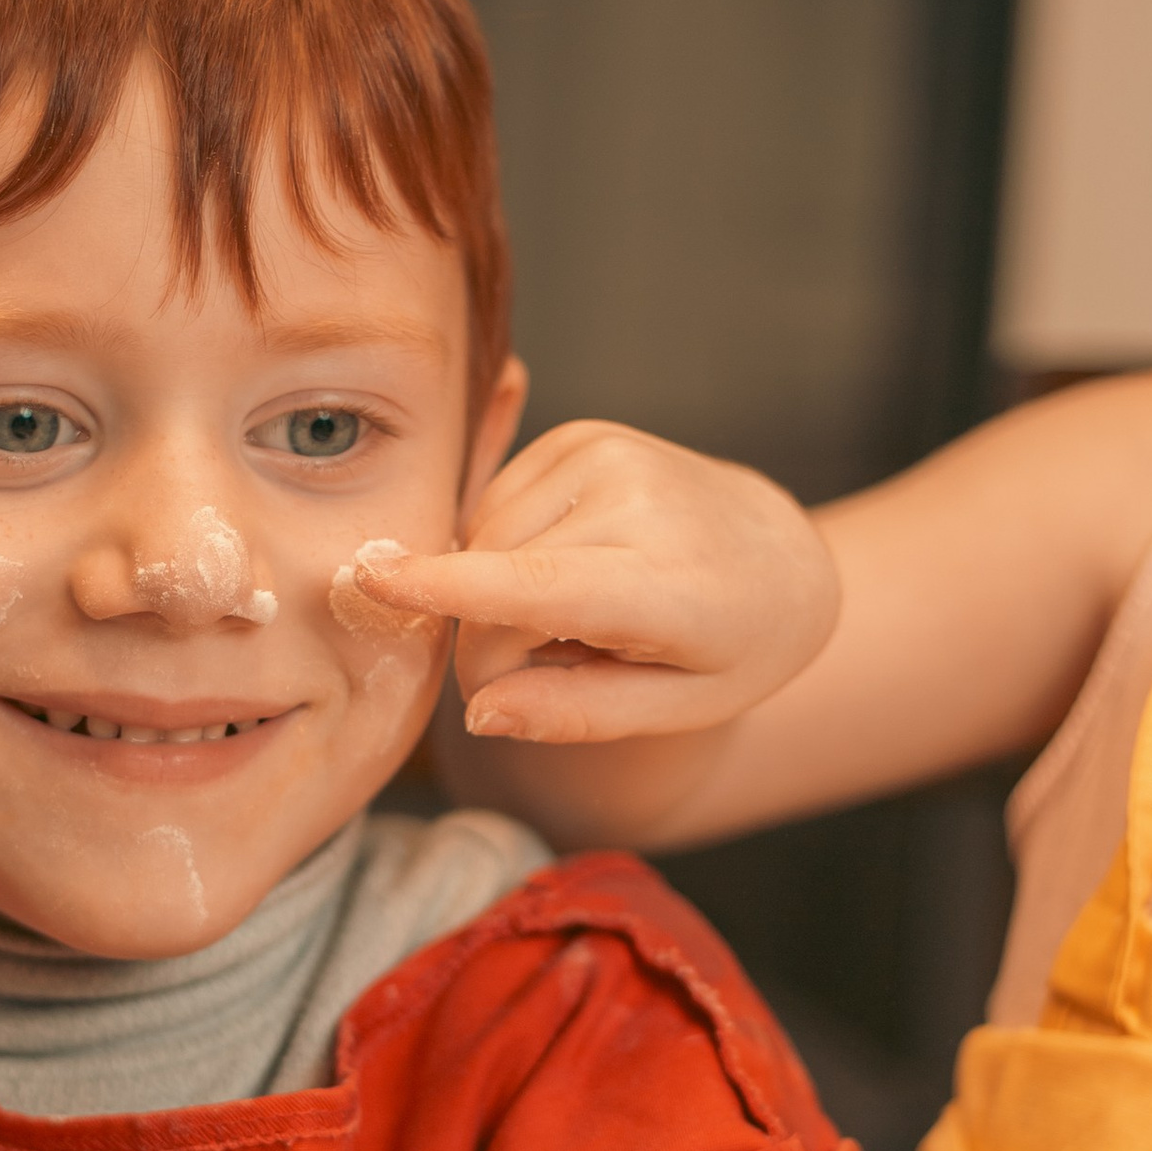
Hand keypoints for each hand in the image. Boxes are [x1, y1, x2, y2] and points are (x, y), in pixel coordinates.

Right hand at [348, 422, 838, 745]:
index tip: (371, 579)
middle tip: (554, 672)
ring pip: (483, 542)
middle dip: (493, 646)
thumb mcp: (679, 708)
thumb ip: (579, 715)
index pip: (540, 583)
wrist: (780, 554)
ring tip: (577, 613)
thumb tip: (481, 714)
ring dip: (499, 594)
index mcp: (668, 582)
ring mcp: (605, 453)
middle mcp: (635, 499)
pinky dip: (509, 550)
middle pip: (495, 584)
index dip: (452, 587)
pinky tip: (568, 562)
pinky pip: (496, 508)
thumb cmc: (733, 645)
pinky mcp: (580, 435)